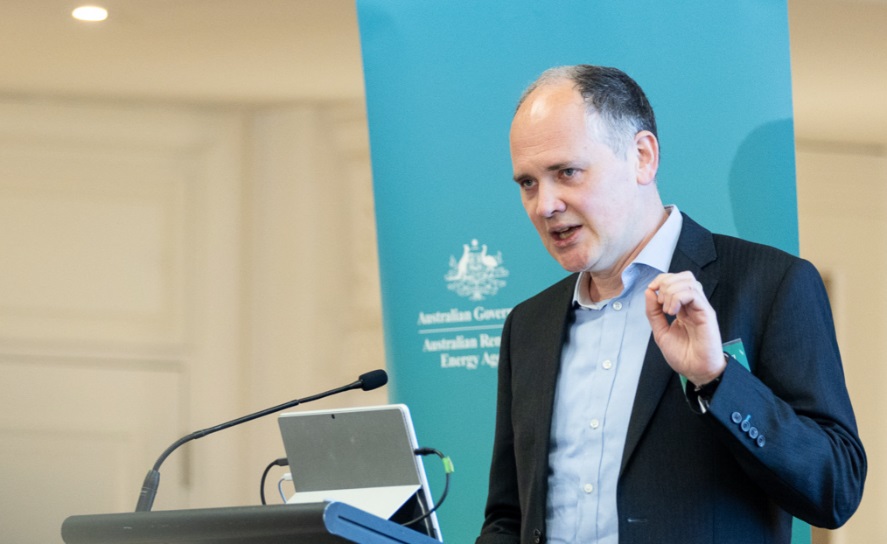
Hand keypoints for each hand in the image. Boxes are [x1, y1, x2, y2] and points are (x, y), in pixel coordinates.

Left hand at [645, 271, 724, 386]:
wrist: (696, 371)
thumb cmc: (683, 355)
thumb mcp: (660, 331)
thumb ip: (653, 312)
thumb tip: (649, 291)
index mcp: (683, 307)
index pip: (675, 280)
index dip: (661, 280)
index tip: (651, 291)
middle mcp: (693, 305)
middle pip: (684, 276)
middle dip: (666, 283)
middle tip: (660, 302)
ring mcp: (701, 307)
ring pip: (688, 282)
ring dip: (671, 291)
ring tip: (667, 310)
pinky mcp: (707, 313)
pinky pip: (693, 293)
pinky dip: (678, 298)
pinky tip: (673, 312)